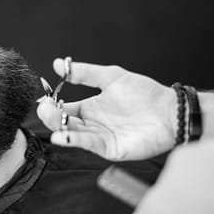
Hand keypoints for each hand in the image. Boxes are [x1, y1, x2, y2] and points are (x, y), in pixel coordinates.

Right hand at [37, 59, 175, 160]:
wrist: (169, 110)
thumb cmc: (144, 93)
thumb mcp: (110, 77)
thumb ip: (84, 73)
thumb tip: (57, 64)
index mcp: (90, 108)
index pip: (65, 108)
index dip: (53, 105)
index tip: (44, 100)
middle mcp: (92, 124)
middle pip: (65, 122)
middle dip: (52, 116)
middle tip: (45, 108)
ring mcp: (100, 137)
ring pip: (74, 134)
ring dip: (60, 127)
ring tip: (50, 118)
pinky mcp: (109, 149)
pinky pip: (89, 144)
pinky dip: (74, 140)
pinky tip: (62, 135)